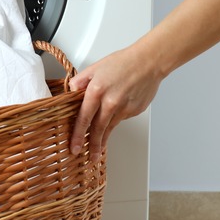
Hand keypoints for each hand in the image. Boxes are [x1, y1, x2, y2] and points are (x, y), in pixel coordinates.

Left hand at [68, 46, 162, 160]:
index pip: (83, 118)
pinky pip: (121, 119)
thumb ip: (80, 81)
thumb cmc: (123, 62)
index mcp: (97, 90)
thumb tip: (70, 92)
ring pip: (110, 127)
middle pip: (98, 129)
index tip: (74, 147)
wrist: (148, 62)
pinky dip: (116, 120)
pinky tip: (116, 115)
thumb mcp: (95, 68)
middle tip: (88, 157)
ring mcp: (124, 108)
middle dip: (92, 145)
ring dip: (103, 140)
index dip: (78, 135)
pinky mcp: (134, 111)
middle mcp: (110, 102)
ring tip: (98, 150)